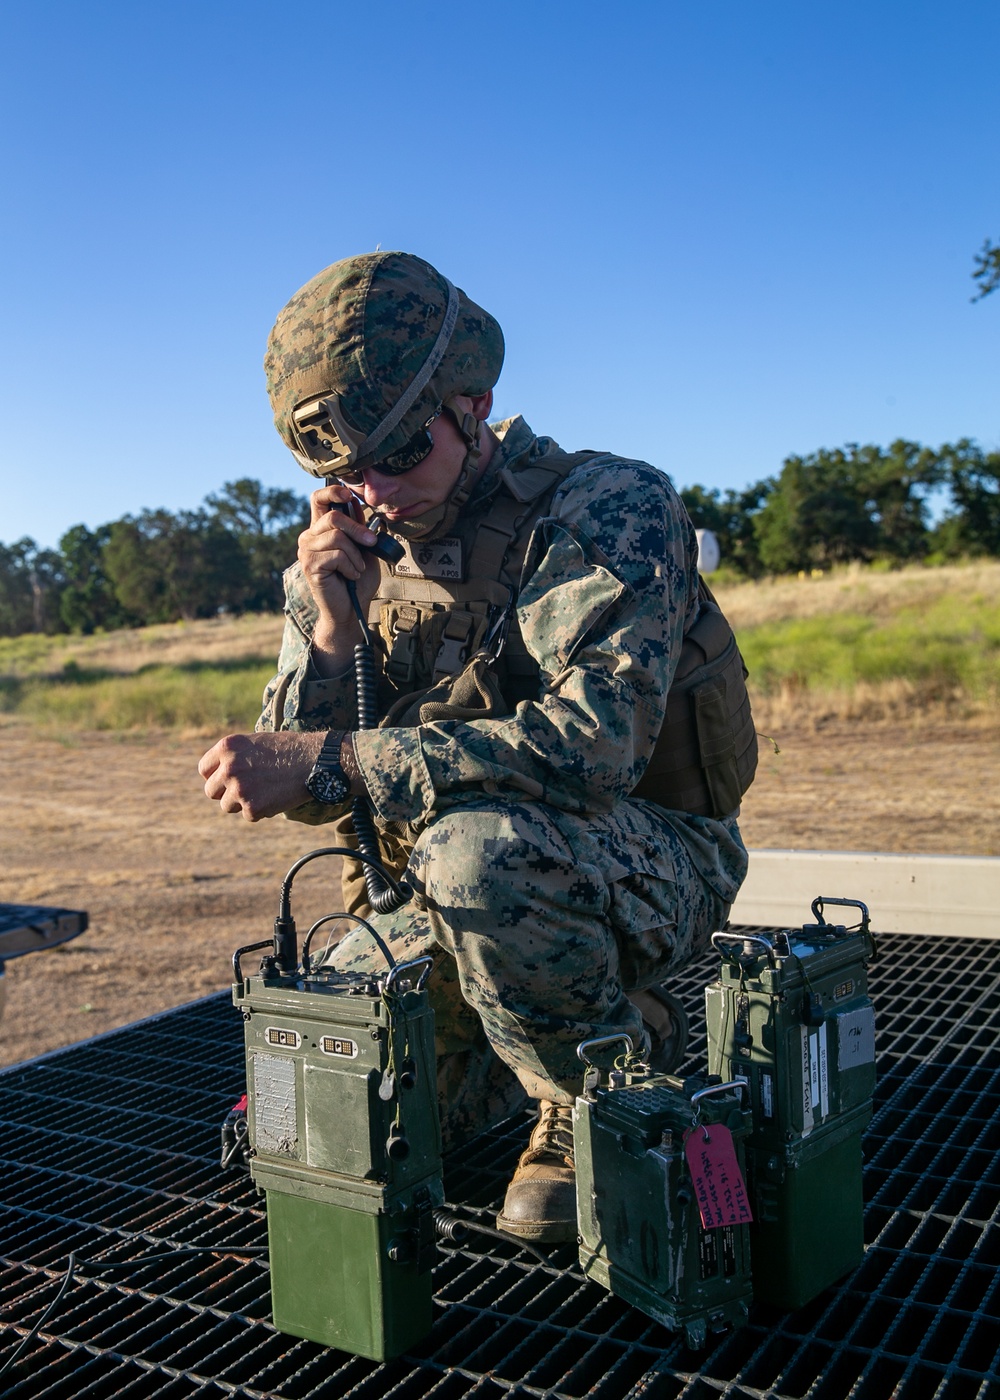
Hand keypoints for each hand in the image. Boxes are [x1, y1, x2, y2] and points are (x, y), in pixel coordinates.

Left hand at [198, 731, 326, 821]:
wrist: (315, 760)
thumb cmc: (290, 749)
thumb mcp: (256, 742)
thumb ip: (234, 757)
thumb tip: (220, 775)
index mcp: (227, 747)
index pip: (204, 770)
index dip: (215, 776)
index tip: (226, 780)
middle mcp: (228, 767)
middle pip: (210, 791)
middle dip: (226, 793)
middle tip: (247, 790)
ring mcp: (239, 789)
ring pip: (227, 806)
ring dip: (243, 803)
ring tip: (266, 791)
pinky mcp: (252, 808)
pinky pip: (248, 815)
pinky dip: (261, 811)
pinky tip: (276, 796)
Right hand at [299, 483, 381, 670]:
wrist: (352, 608)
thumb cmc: (357, 580)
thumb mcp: (364, 549)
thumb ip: (359, 527)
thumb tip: (355, 503)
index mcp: (321, 530)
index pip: (318, 500)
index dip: (332, 492)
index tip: (348, 496)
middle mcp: (309, 537)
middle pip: (333, 517)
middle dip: (358, 530)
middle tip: (371, 544)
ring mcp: (306, 551)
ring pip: (337, 537)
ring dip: (355, 555)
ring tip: (356, 568)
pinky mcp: (309, 566)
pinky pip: (336, 555)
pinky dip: (350, 566)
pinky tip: (349, 575)